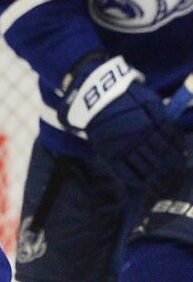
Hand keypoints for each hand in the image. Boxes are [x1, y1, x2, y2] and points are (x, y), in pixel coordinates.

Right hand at [62, 55, 186, 188]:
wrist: (98, 100)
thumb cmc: (127, 98)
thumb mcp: (150, 102)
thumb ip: (162, 120)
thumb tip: (175, 138)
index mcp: (150, 126)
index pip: (168, 144)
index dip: (177, 153)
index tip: (183, 160)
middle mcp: (139, 139)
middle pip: (158, 157)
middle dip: (168, 165)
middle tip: (175, 172)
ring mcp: (124, 148)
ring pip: (143, 166)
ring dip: (154, 174)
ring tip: (161, 179)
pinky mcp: (111, 155)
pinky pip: (124, 171)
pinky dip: (135, 179)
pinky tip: (142, 184)